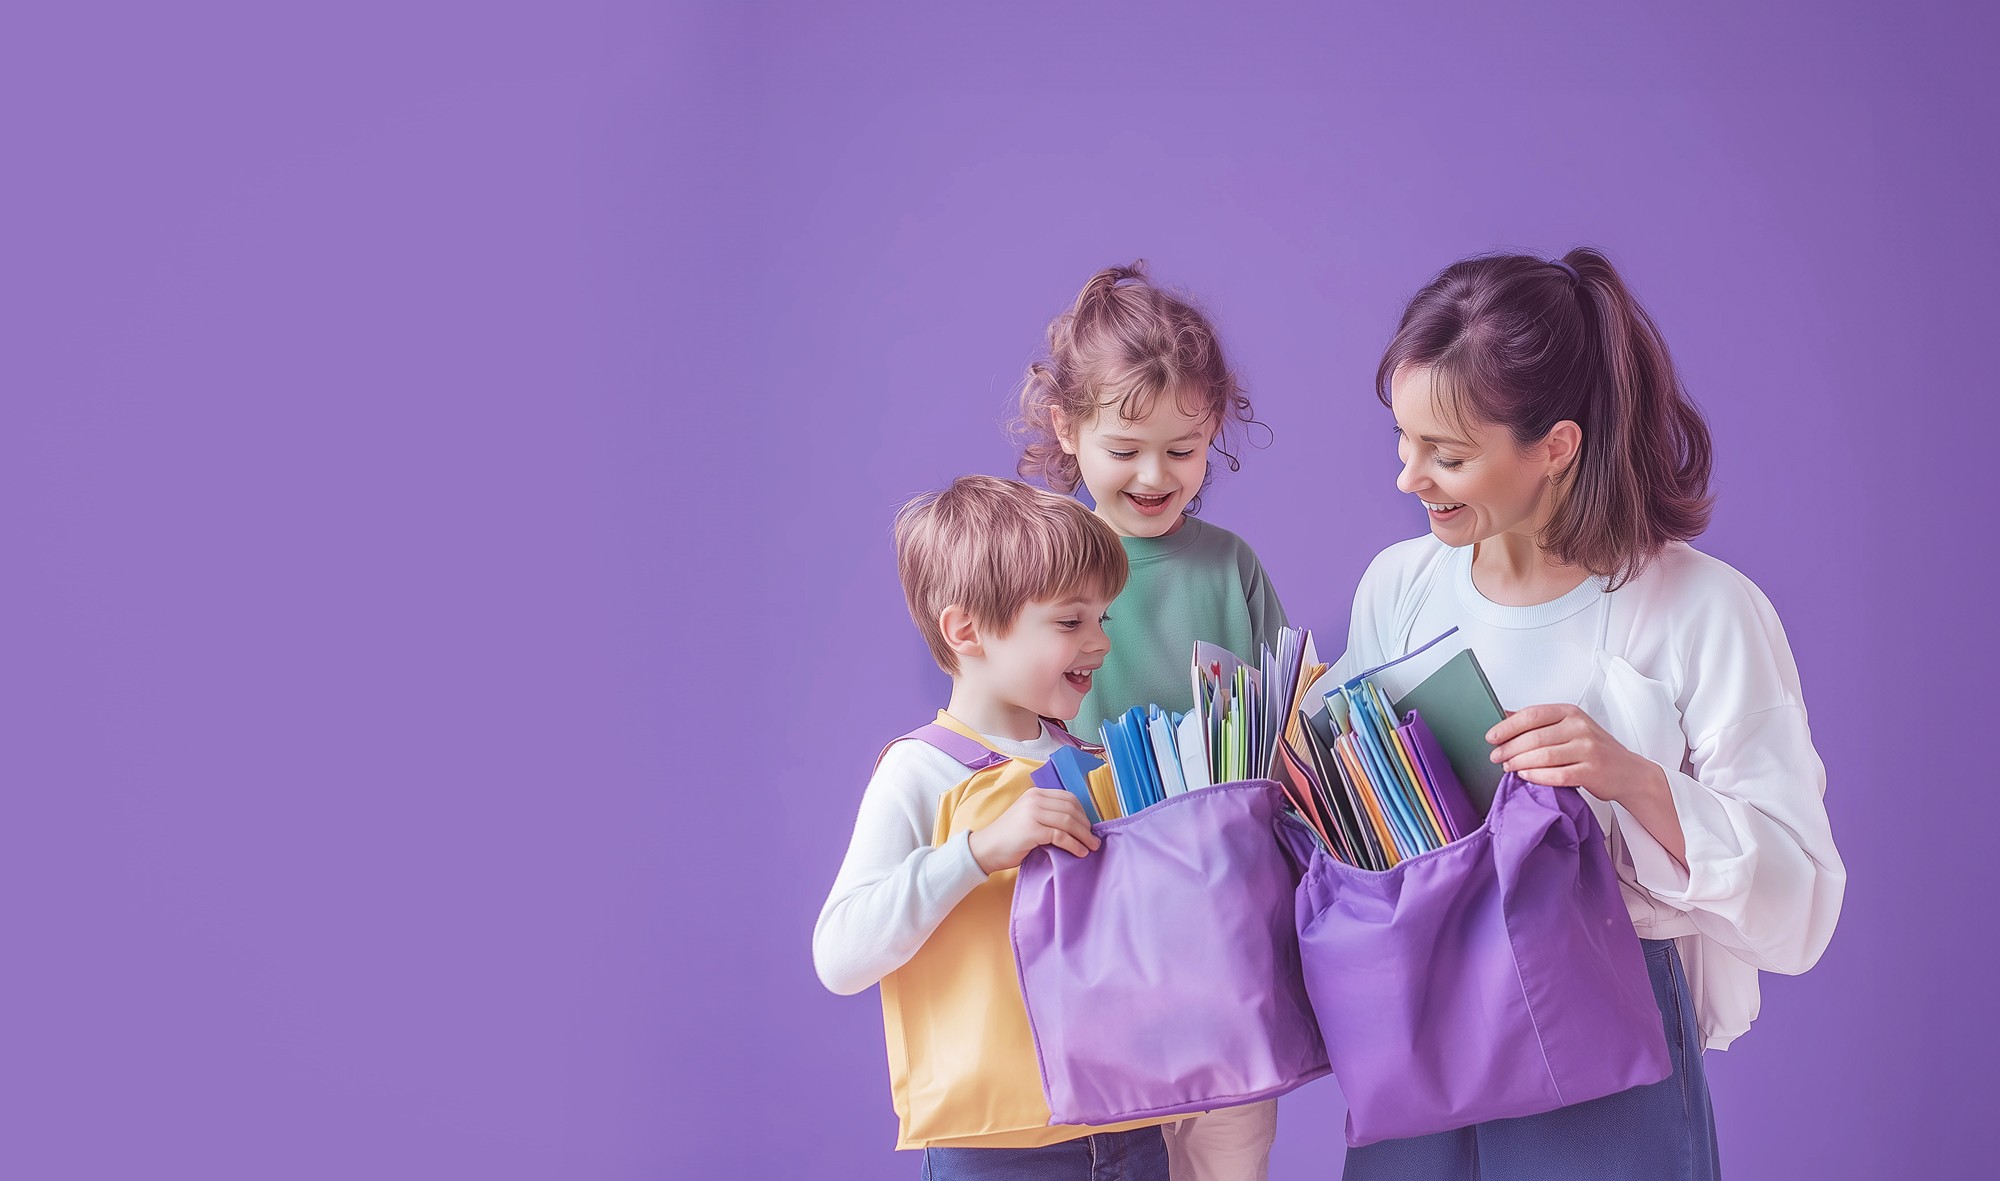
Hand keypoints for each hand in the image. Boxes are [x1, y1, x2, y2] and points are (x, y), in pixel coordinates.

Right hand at [968, 789, 1102, 872]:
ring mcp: (1032, 813)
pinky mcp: (1032, 830)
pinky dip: (1074, 845)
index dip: (1083, 813)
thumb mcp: (1029, 817)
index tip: (1089, 827)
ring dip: (1084, 836)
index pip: (1068, 798)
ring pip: (1068, 822)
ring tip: (1091, 847)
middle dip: (1086, 826)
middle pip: (1071, 809)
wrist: (985, 849)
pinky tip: (1080, 852)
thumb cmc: (1009, 838)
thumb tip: (1078, 824)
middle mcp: (1034, 799)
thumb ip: (1048, 815)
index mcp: (1035, 794)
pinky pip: (1061, 836)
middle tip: (1094, 839)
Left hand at [1485, 704, 1661, 805]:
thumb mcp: (1569, 727)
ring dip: (1520, 763)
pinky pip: (1558, 775)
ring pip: (1544, 756)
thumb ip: (1540, 722)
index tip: (1491, 737)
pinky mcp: (1592, 771)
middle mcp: (1580, 728)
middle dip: (1509, 748)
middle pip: (1535, 737)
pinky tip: (1526, 777)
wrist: (1629, 772)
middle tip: (1495, 757)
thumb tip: (1505, 715)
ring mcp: (1588, 749)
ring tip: (1507, 767)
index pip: (1532, 715)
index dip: (1507, 726)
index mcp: (1571, 713)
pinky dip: (1538, 777)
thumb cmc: (1595, 749)